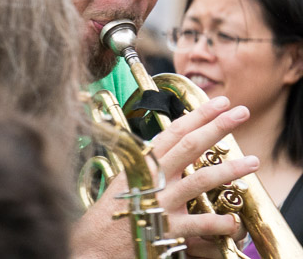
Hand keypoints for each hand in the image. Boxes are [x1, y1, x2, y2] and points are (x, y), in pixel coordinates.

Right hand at [70, 96, 254, 258]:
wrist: (93, 245)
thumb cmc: (111, 212)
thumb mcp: (126, 179)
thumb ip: (148, 163)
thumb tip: (166, 146)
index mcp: (143, 163)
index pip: (174, 132)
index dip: (198, 115)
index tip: (219, 102)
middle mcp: (152, 178)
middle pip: (189, 146)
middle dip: (217, 126)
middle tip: (240, 112)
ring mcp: (159, 202)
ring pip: (199, 179)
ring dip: (229, 169)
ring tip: (253, 161)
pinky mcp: (165, 229)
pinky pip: (199, 224)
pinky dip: (218, 222)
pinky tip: (233, 220)